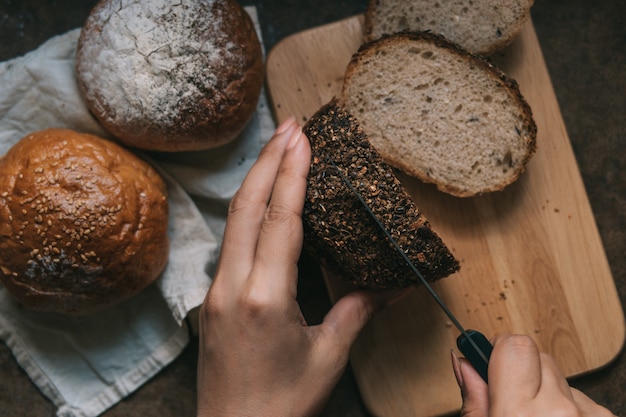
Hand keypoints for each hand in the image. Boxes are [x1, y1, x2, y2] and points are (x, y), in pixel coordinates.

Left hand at [196, 117, 408, 416]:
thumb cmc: (281, 404)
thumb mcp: (328, 356)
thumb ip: (357, 311)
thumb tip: (391, 283)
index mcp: (266, 298)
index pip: (280, 220)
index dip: (291, 173)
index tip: (301, 137)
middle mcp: (233, 286)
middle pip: (246, 206)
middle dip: (267, 159)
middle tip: (288, 125)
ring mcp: (216, 291)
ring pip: (233, 220)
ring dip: (255, 180)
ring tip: (278, 149)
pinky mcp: (213, 298)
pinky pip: (231, 241)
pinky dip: (248, 210)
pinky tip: (263, 200)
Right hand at [452, 334, 615, 416]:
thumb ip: (473, 398)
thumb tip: (462, 361)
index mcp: (518, 413)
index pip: (514, 345)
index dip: (500, 350)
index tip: (492, 359)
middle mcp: (558, 411)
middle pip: (537, 356)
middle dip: (523, 371)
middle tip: (512, 400)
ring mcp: (587, 416)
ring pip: (561, 377)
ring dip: (548, 392)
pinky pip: (583, 398)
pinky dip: (571, 409)